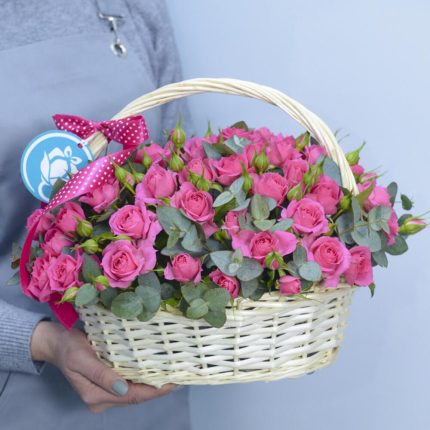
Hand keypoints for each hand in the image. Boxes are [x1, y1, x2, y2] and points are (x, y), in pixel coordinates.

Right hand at [31, 321, 174, 412]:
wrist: (57, 343)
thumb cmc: (68, 348)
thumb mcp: (81, 359)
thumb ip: (101, 375)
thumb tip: (123, 388)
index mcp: (95, 396)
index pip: (131, 396)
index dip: (154, 391)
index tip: (173, 383)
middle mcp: (102, 398)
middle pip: (135, 396)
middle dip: (157, 389)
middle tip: (179, 376)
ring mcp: (105, 391)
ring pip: (134, 391)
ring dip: (152, 384)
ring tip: (172, 373)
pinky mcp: (108, 381)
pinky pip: (129, 383)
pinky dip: (143, 378)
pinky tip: (156, 369)